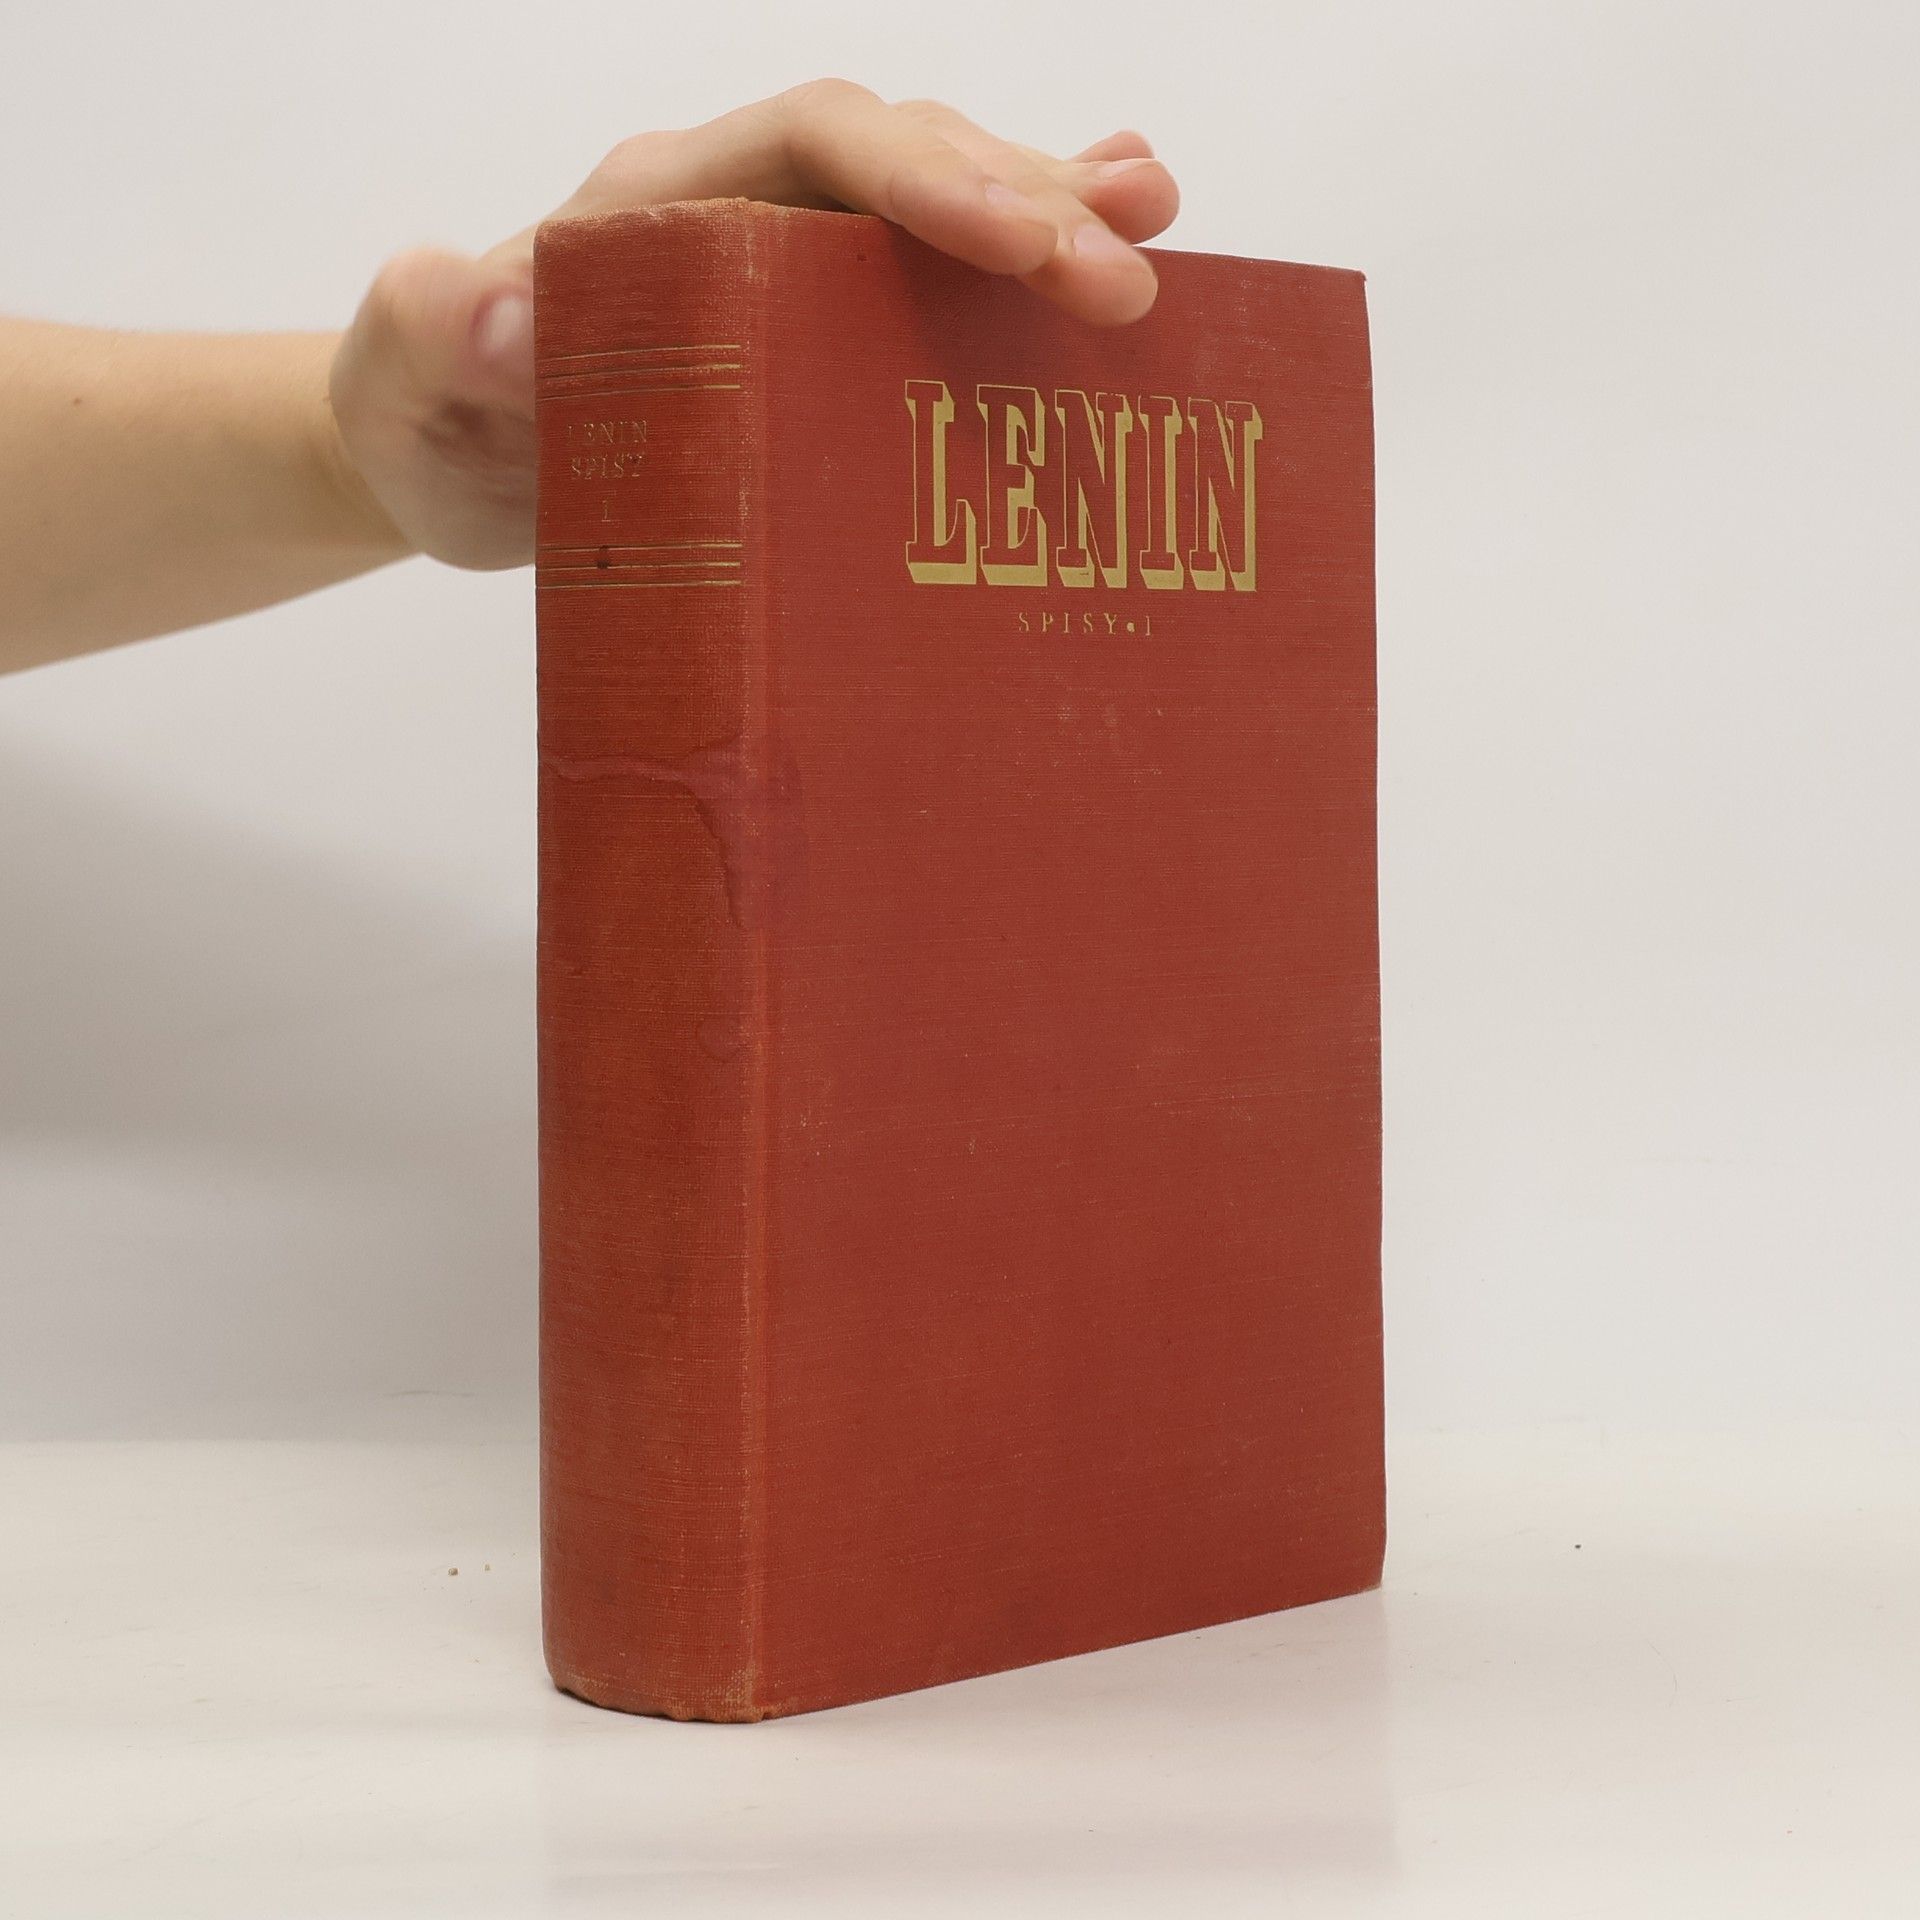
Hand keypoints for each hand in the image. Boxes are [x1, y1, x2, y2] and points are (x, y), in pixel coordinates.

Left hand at [326, 81, 1180, 570]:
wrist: (441, 455)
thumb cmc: (427, 429)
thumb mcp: (399, 396)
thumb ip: (423, 339)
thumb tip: (485, 298)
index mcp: (655, 205)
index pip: (813, 146)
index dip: (926, 177)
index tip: (1021, 240)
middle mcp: (735, 202)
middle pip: (904, 161)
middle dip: (1022, 206)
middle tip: (1128, 281)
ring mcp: (783, 253)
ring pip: (935, 197)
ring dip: (1047, 208)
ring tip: (1154, 234)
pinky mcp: (813, 314)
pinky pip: (930, 260)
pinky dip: (1020, 241)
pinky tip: (1115, 217)